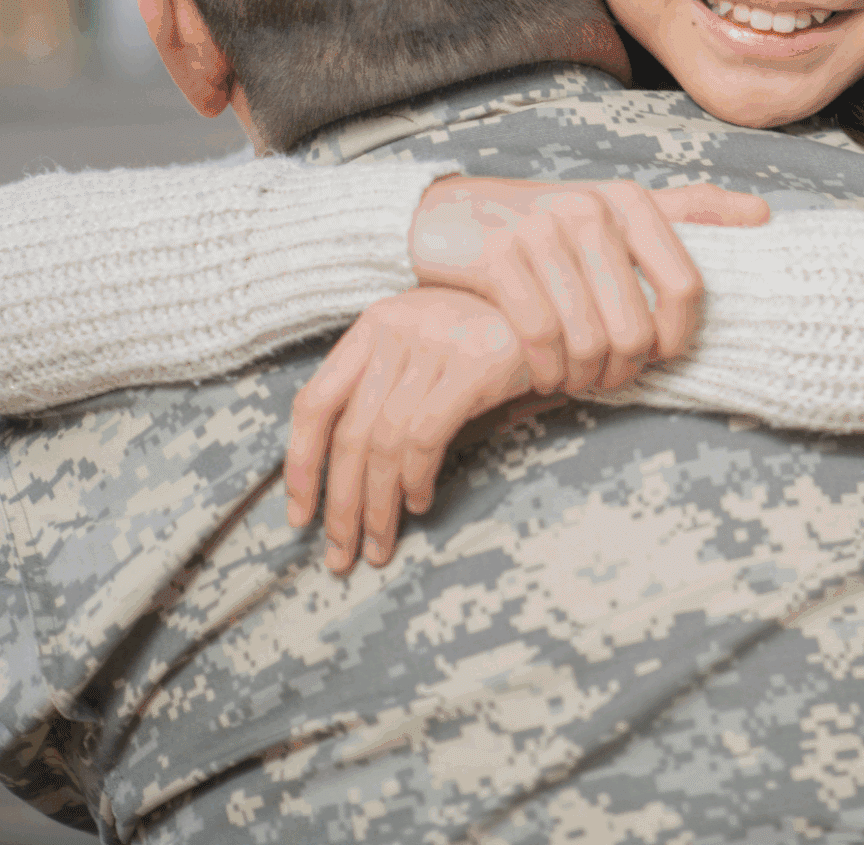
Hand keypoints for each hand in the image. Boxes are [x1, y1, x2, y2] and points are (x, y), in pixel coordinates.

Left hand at [285, 286, 546, 572]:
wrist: (563, 308)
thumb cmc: (490, 338)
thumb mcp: (428, 349)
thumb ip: (387, 389)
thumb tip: (347, 473)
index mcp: (374, 325)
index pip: (314, 401)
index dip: (300, 465)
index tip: (300, 515)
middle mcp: (397, 328)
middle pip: (349, 433)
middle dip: (340, 504)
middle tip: (342, 553)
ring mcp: (435, 342)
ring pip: (384, 443)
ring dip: (378, 505)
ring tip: (381, 543)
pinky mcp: (473, 363)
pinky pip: (425, 436)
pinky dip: (415, 479)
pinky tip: (419, 503)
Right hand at [404, 177, 768, 398]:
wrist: (450, 214)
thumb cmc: (549, 224)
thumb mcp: (618, 209)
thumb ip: (689, 211)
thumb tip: (763, 215)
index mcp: (632, 202)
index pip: (686, 288)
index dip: (676, 340)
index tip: (656, 356)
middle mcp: (591, 209)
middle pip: (635, 328)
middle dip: (623, 371)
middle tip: (606, 378)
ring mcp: (542, 232)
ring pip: (588, 340)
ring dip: (583, 377)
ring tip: (575, 379)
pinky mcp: (498, 258)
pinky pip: (539, 337)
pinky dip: (546, 371)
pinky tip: (544, 375)